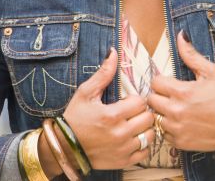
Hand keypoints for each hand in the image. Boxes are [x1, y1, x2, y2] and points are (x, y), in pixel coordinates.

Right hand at [60, 48, 155, 169]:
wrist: (64, 147)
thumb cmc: (74, 119)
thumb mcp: (85, 93)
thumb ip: (103, 74)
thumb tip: (113, 53)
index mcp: (112, 115)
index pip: (140, 102)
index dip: (136, 100)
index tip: (128, 101)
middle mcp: (120, 133)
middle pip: (148, 118)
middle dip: (143, 113)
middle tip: (133, 113)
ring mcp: (123, 149)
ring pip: (150, 135)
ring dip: (145, 128)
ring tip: (135, 125)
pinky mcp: (123, 161)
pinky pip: (145, 152)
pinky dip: (143, 145)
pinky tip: (133, 138)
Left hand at [146, 31, 214, 151]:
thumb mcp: (212, 72)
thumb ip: (191, 55)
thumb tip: (180, 35)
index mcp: (182, 92)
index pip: (155, 83)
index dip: (162, 81)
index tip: (171, 83)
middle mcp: (176, 111)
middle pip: (151, 100)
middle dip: (160, 95)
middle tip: (173, 96)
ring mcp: (176, 129)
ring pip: (155, 117)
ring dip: (163, 112)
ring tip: (177, 109)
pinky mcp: (179, 142)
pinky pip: (164, 133)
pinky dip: (170, 128)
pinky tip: (182, 122)